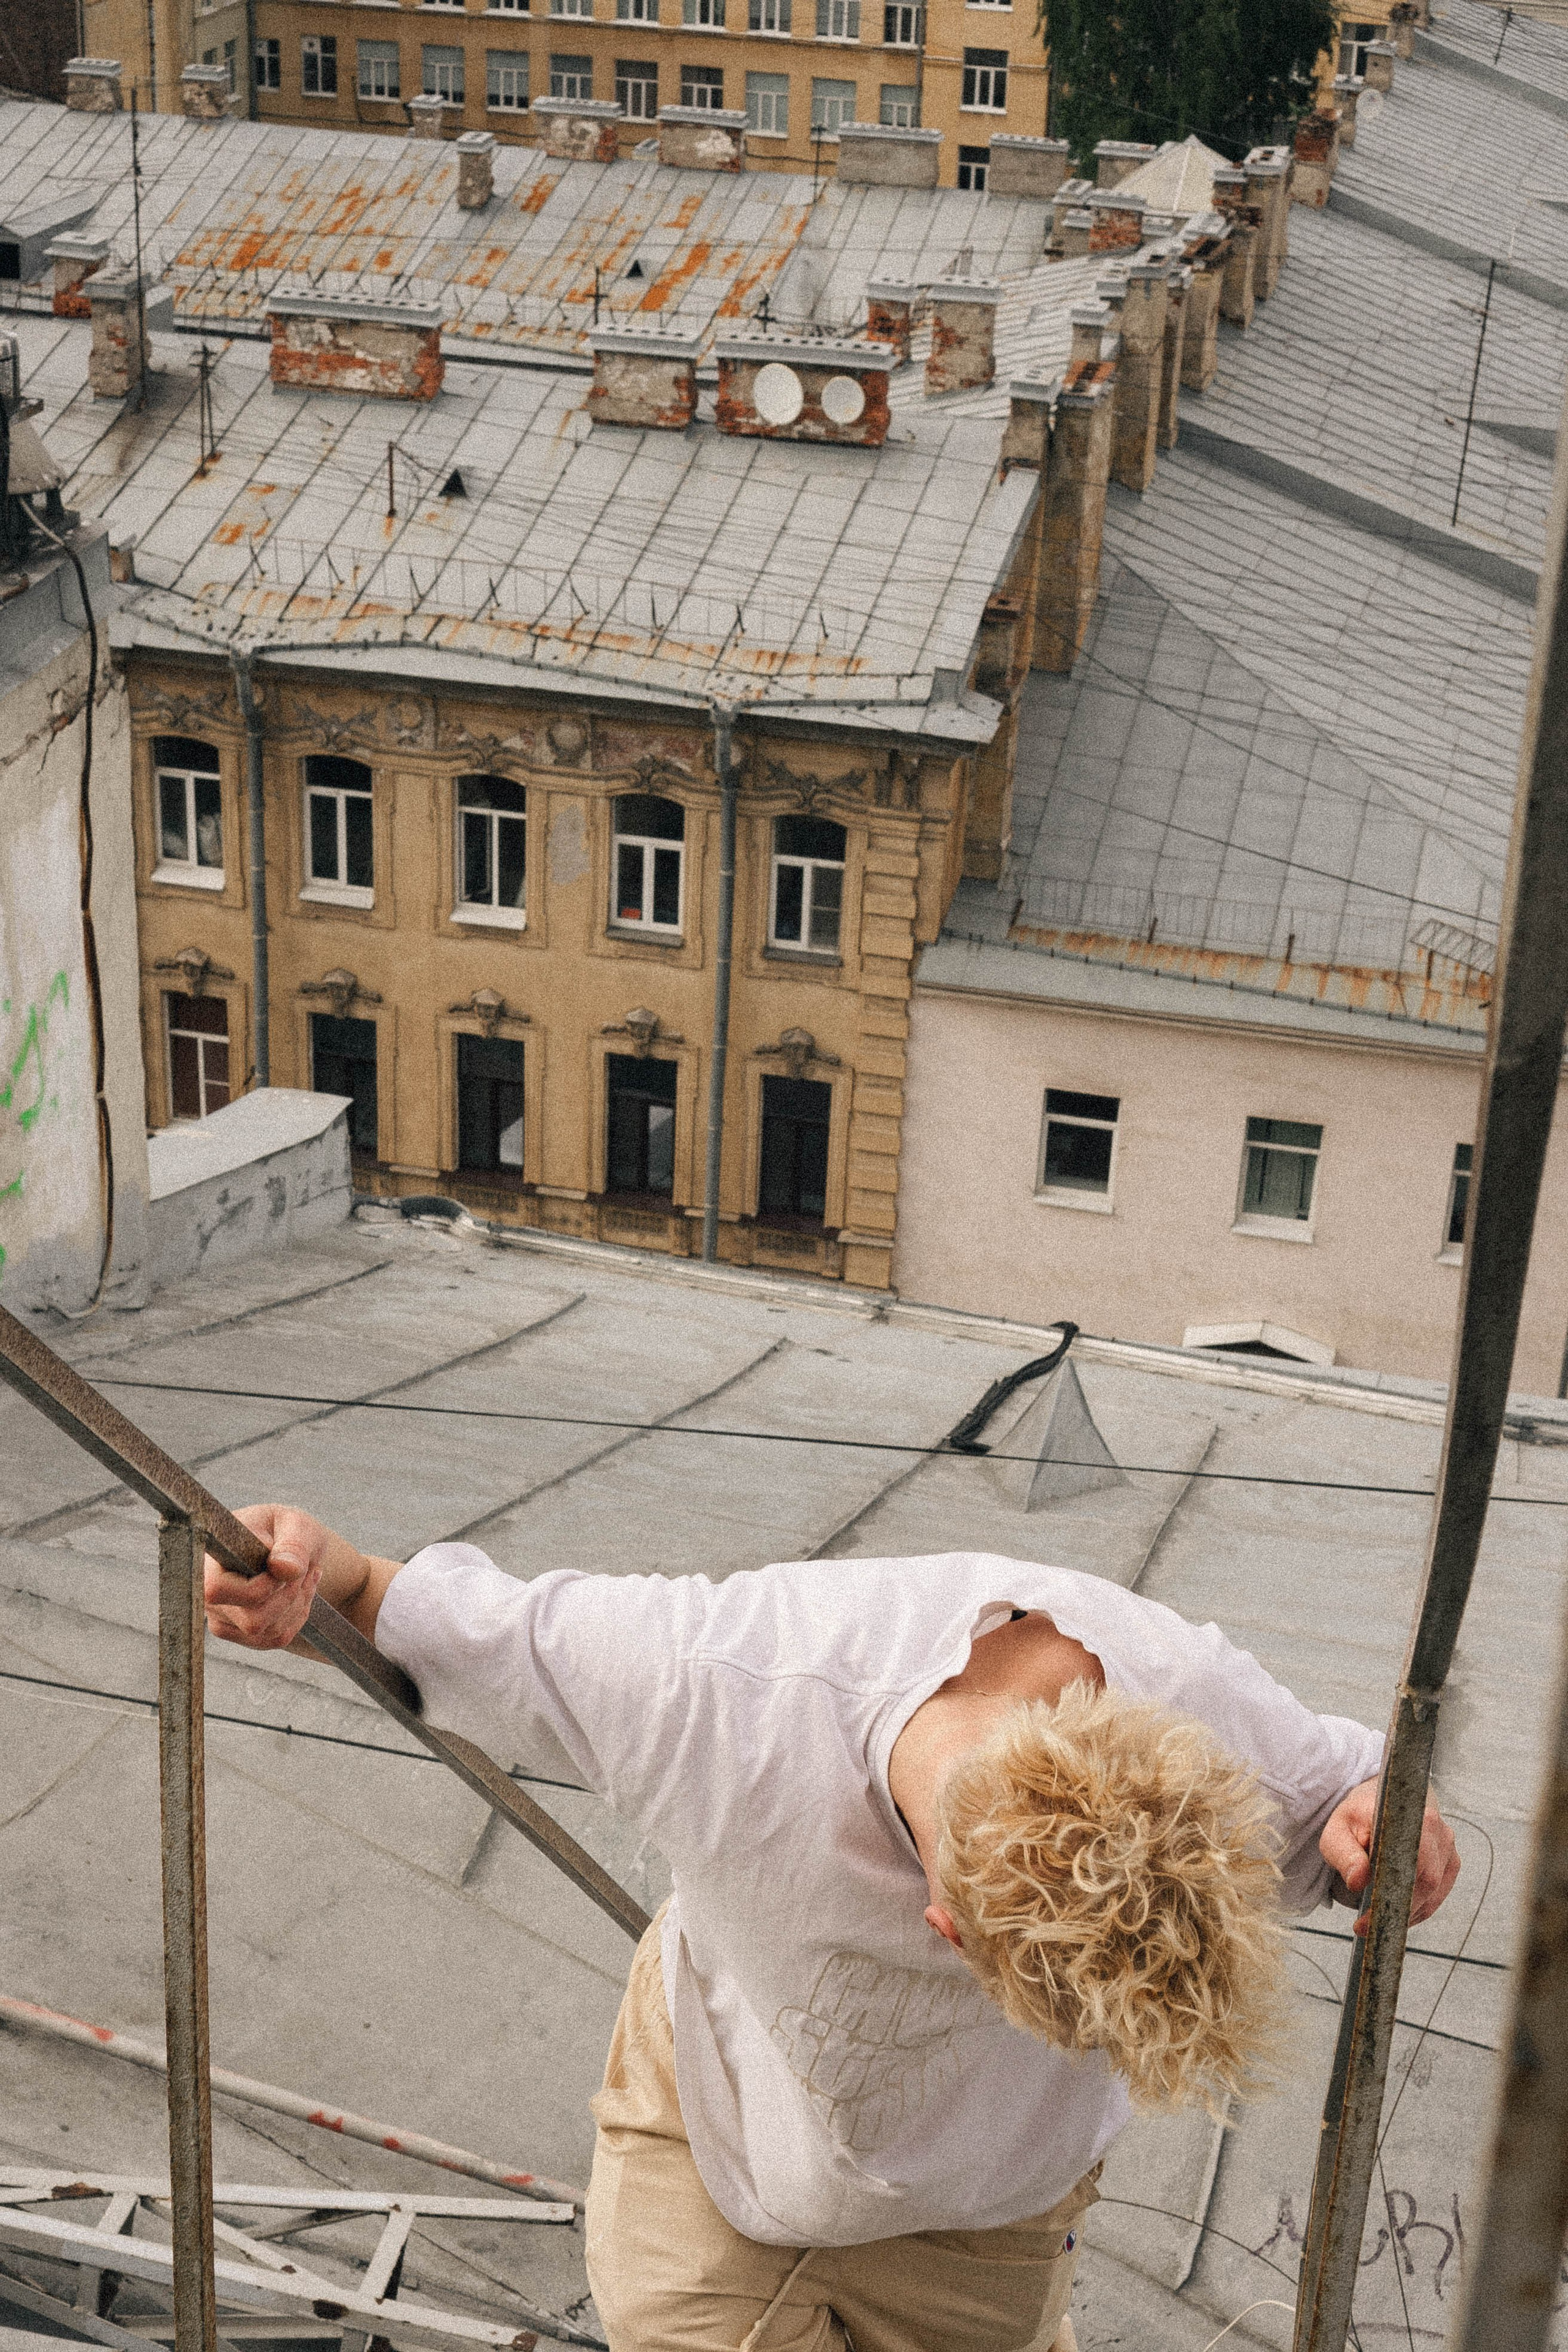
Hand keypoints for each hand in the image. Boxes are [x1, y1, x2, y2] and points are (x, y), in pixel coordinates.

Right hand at [203, 1505, 364, 1651]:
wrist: (288, 1546)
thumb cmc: (286, 1530)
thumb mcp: (296, 1525)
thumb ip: (292, 1545)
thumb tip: (283, 1569)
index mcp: (209, 1563)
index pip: (219, 1591)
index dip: (262, 1585)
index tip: (287, 1566)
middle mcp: (208, 1597)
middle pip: (252, 1621)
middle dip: (289, 1596)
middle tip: (304, 1570)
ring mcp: (222, 1619)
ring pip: (267, 1632)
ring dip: (297, 1605)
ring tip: (305, 1576)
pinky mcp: (240, 1633)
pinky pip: (276, 1639)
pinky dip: (297, 1617)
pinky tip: (301, 1592)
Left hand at [1319, 1776, 1460, 1934]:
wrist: (1381, 1805)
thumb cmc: (1357, 1819)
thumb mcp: (1337, 1832)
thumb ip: (1345, 1855)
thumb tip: (1358, 1881)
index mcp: (1408, 1815)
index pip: (1410, 1861)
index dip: (1393, 1895)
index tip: (1367, 1919)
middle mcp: (1435, 1827)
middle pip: (1427, 1881)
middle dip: (1398, 1910)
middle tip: (1367, 1927)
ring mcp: (1447, 1845)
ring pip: (1434, 1892)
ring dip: (1408, 1913)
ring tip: (1378, 1922)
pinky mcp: (1450, 1861)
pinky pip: (1438, 1894)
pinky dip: (1418, 1909)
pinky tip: (1397, 1913)